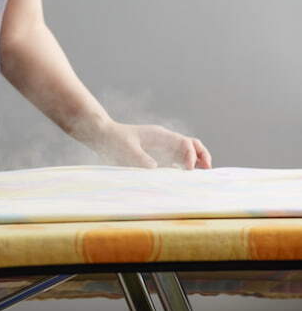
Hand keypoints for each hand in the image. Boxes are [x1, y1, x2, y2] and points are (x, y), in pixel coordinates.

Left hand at [86, 121, 212, 168]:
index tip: (189, 170)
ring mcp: (162, 145)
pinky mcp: (156, 153)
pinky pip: (175, 158)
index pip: (185, 143)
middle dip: (202, 156)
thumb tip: (156, 169)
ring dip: (196, 162)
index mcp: (160, 135)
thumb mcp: (126, 150)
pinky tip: (185, 177)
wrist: (103, 134)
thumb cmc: (114, 139)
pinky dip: (184, 166)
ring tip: (200, 177)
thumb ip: (141, 158)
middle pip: (191, 144)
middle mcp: (164, 138)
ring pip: (186, 151)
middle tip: (207, 172)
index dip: (191, 156)